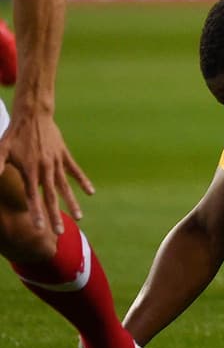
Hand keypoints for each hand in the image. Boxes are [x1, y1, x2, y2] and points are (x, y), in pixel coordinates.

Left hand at [0, 111, 92, 232]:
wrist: (33, 114)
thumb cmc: (14, 134)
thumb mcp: (0, 150)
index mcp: (30, 170)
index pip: (32, 197)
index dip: (35, 213)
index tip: (38, 228)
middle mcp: (46, 169)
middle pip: (51, 197)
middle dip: (54, 215)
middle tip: (58, 233)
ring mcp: (57, 162)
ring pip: (65, 187)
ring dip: (71, 203)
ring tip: (78, 218)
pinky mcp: (64, 155)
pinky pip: (75, 171)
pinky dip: (83, 182)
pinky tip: (91, 193)